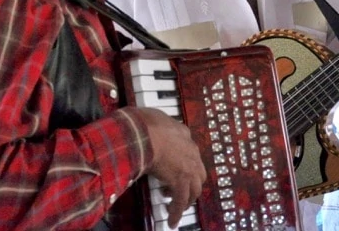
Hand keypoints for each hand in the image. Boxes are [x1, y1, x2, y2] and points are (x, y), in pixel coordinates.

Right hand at [137, 107, 205, 228]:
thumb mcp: (151, 118)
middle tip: (177, 189)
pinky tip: (172, 221)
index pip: (190, 151)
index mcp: (183, 134)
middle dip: (190, 183)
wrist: (144, 133)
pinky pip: (181, 201)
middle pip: (198, 171)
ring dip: (186, 199)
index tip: (176, 170)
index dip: (185, 163)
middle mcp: (191, 150)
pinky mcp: (181, 180)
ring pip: (194, 188)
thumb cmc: (142, 123)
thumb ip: (151, 123)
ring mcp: (188, 166)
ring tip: (175, 206)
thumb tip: (139, 124)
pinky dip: (177, 212)